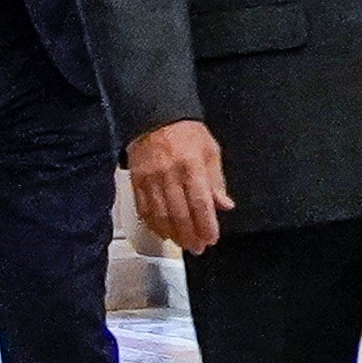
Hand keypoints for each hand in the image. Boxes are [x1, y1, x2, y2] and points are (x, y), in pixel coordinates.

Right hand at [128, 118, 232, 251]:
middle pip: (180, 214)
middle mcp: (170, 174)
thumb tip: (224, 205)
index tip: (211, 238)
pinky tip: (163, 232)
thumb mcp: (210, 150)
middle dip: (190, 236)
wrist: (155, 115)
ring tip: (183, 243)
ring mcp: (150, 179)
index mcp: (192, 166)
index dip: (206, 225)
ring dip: (173, 234)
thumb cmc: (185, 132)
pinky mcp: (137, 181)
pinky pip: (144, 209)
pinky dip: (153, 225)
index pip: (200, 203)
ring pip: (161, 215)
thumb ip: (217, 180)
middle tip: (198, 247)